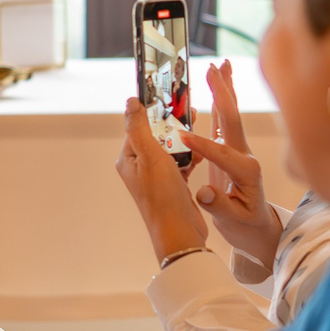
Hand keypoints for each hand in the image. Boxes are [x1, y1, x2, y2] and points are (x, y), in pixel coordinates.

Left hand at [115, 99, 210, 263]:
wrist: (181, 233)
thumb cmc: (163, 196)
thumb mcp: (151, 156)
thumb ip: (141, 128)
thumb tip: (131, 102)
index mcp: (129, 159)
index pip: (139, 126)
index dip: (154, 112)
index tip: (170, 97)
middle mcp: (139, 167)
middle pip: (156, 135)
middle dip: (172, 123)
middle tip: (189, 110)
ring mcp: (156, 177)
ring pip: (171, 148)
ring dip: (183, 139)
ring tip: (197, 126)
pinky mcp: (172, 184)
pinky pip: (181, 162)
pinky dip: (191, 156)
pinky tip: (201, 153)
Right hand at [188, 62, 280, 269]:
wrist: (259, 229)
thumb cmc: (247, 227)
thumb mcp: (235, 223)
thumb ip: (220, 206)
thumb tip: (205, 193)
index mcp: (247, 172)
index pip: (223, 153)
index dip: (203, 145)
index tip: (183, 137)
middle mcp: (246, 156)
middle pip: (232, 119)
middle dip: (223, 92)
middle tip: (215, 68)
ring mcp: (240, 151)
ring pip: (230, 114)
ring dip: (225, 89)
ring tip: (220, 65)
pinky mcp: (232, 150)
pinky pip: (224, 121)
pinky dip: (221, 101)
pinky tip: (218, 86)